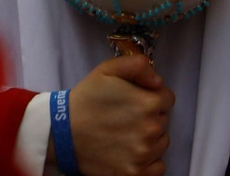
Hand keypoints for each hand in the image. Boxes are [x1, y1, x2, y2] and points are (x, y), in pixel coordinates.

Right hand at [62, 55, 174, 175]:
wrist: (61, 132)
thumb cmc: (86, 100)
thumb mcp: (108, 70)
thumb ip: (138, 65)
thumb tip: (158, 81)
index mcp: (148, 103)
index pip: (167, 98)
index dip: (151, 96)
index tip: (136, 99)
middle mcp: (150, 130)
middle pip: (163, 121)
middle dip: (149, 116)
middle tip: (126, 116)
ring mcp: (143, 155)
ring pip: (161, 143)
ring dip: (150, 138)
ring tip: (125, 134)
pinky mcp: (135, 174)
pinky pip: (158, 167)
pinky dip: (148, 162)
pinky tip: (130, 152)